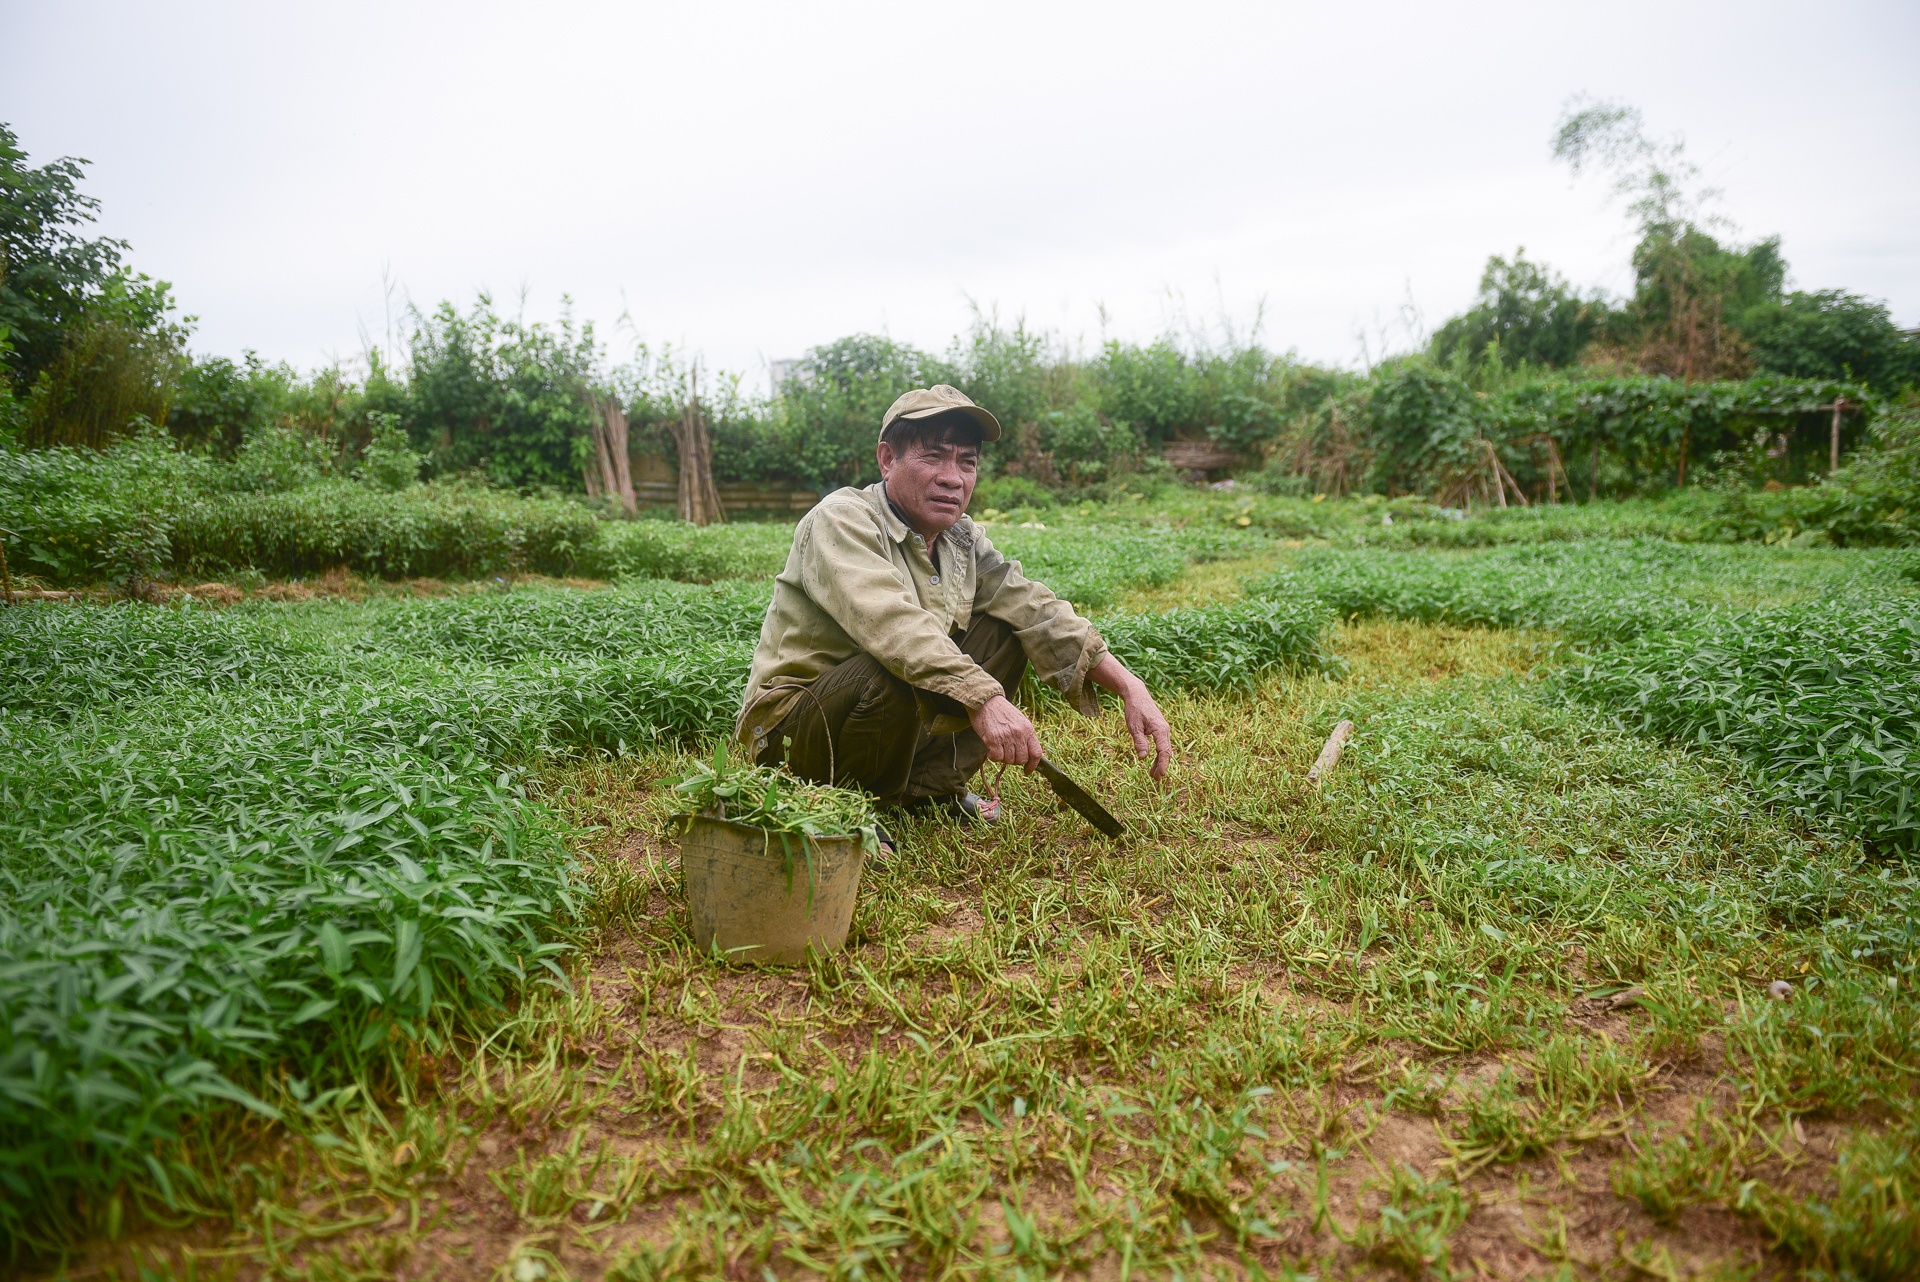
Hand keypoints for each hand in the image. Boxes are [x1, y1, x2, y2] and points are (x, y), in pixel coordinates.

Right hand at [970, 694, 1043, 771]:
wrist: (985, 700)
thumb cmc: (1001, 711)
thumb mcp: (1019, 721)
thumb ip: (1025, 736)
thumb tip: (1028, 755)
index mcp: (1028, 729)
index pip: (1036, 753)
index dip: (1033, 765)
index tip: (1027, 770)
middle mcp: (1019, 733)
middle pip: (1021, 759)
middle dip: (1014, 760)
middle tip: (1007, 753)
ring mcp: (1006, 737)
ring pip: (1008, 760)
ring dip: (1003, 758)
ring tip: (998, 747)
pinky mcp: (993, 739)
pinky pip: (997, 758)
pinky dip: (993, 756)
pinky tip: (991, 749)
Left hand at [1088, 655, 1172, 779]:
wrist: (1137, 695)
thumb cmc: (1134, 709)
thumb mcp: (1133, 726)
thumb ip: (1139, 742)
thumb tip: (1144, 758)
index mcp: (1160, 729)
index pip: (1164, 751)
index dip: (1162, 764)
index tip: (1160, 775)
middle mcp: (1165, 730)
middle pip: (1166, 752)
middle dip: (1161, 766)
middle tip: (1155, 779)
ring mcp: (1164, 730)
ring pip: (1165, 749)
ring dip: (1160, 762)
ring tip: (1153, 774)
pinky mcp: (1160, 730)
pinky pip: (1162, 745)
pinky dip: (1159, 754)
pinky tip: (1153, 762)